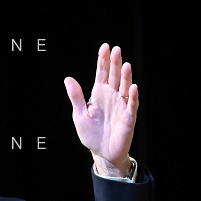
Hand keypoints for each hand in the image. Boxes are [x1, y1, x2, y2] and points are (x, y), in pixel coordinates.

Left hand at [64, 43, 137, 176]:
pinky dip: (132, 97)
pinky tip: (132, 87)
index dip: (103, 61)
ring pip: (124, 88)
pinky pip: (131, 105)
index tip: (104, 47)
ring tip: (125, 65)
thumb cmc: (91, 134)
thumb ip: (76, 97)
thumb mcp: (79, 115)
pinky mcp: (128, 118)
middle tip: (116, 50)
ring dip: (125, 77)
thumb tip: (68, 79)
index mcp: (99, 94)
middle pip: (114, 76)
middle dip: (115, 64)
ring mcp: (121, 106)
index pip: (102, 73)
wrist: (102, 153)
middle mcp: (112, 96)